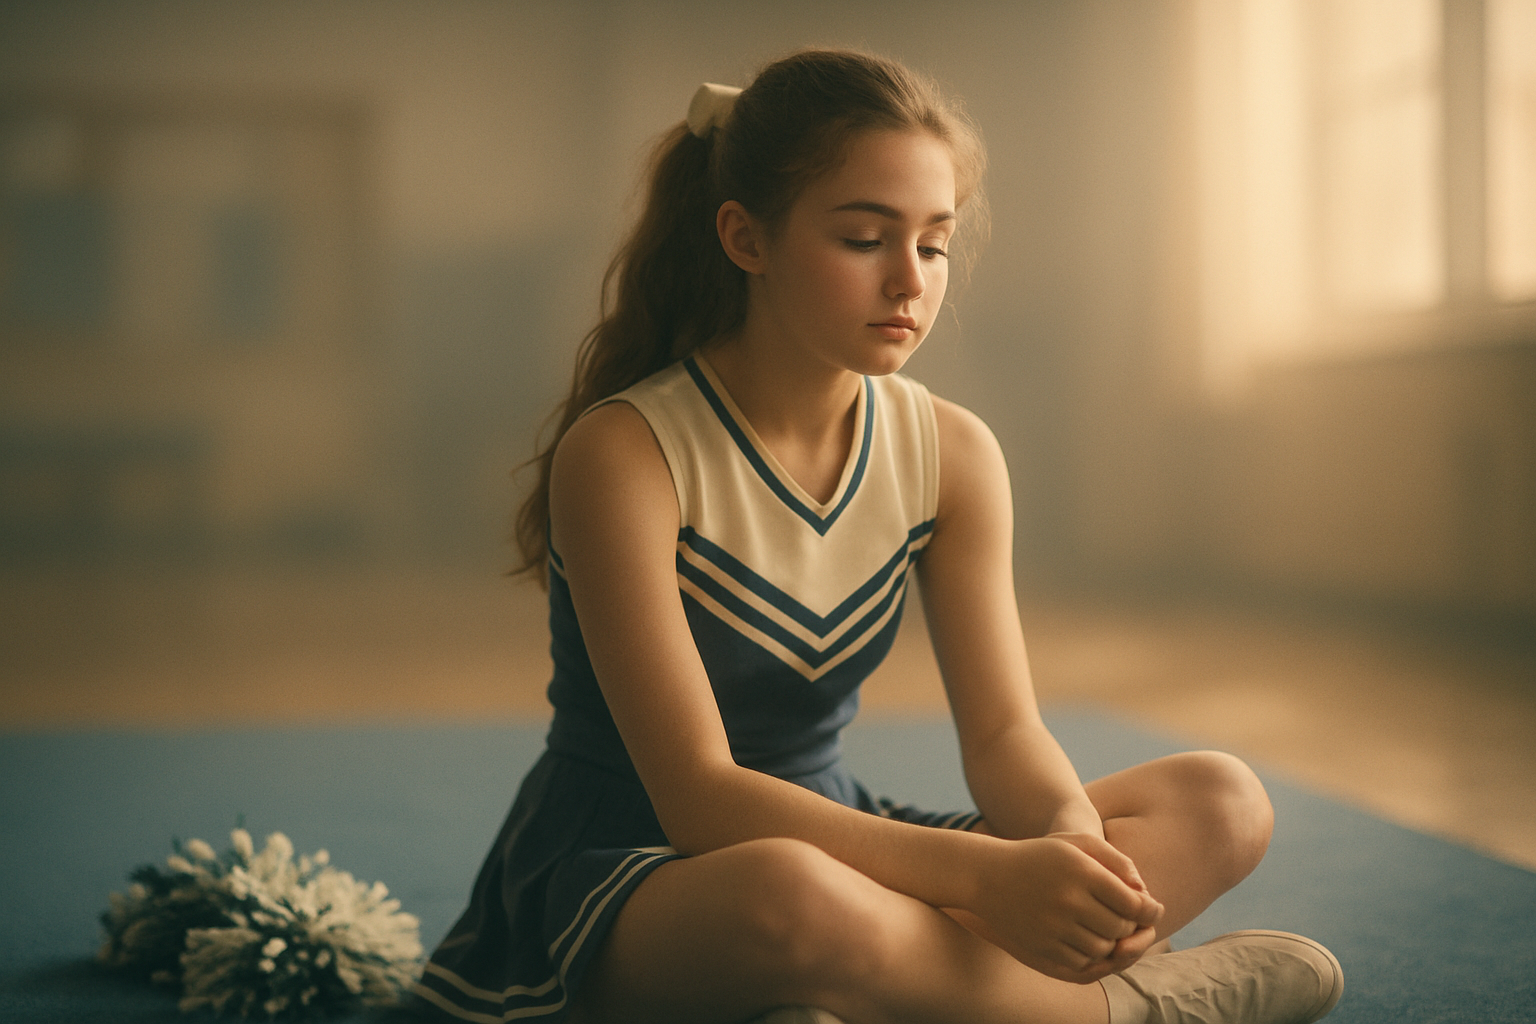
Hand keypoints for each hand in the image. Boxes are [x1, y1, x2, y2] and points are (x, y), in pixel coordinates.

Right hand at [964, 833, 1163, 983]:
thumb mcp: (1076, 843)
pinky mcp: (1042, 945)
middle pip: (1120, 928)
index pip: (1133, 903)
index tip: (1152, 909)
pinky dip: (1087, 954)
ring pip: (1102, 948)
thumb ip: (1116, 861)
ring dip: (1108, 941)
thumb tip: (1144, 893)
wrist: (988, 876)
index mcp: (1082, 871)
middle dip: (1128, 925)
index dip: (1149, 910)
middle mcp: (1069, 899)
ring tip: (1100, 926)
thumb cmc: (1040, 856)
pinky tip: (1081, 937)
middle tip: (1122, 917)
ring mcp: (1054, 925)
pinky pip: (1080, 961)